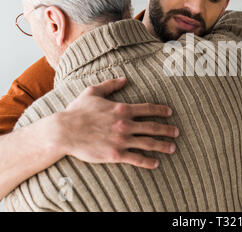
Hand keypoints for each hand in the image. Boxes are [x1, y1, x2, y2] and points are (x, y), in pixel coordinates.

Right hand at [56, 77, 177, 168]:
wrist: (64, 132)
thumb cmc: (77, 111)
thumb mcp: (92, 92)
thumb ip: (110, 85)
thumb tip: (124, 78)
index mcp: (122, 108)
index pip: (148, 108)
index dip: (161, 110)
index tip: (170, 112)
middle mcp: (125, 124)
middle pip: (153, 126)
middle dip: (168, 129)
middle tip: (177, 132)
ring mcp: (121, 139)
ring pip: (148, 143)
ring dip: (163, 146)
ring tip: (172, 148)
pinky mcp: (115, 154)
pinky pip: (136, 158)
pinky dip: (148, 161)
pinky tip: (156, 163)